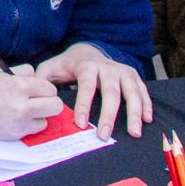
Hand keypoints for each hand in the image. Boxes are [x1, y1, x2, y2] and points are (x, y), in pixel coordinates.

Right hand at [0, 58, 62, 140]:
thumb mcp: (0, 73)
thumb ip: (22, 74)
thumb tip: (36, 76)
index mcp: (19, 86)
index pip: (49, 89)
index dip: (43, 88)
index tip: (35, 89)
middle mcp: (21, 106)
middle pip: (55, 107)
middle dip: (47, 103)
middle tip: (35, 100)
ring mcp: (16, 124)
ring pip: (44, 122)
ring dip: (37, 117)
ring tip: (20, 110)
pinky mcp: (10, 136)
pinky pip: (29, 131)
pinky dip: (25, 126)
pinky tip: (9, 118)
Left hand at [36, 43, 152, 139]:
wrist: (88, 50)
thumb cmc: (69, 65)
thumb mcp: (53, 67)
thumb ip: (43, 78)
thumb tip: (36, 92)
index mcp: (87, 65)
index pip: (86, 85)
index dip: (83, 104)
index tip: (80, 123)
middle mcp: (107, 67)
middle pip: (111, 91)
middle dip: (109, 114)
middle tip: (104, 135)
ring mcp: (123, 71)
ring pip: (132, 91)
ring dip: (135, 112)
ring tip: (134, 132)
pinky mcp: (134, 77)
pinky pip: (143, 91)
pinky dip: (147, 105)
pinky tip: (148, 120)